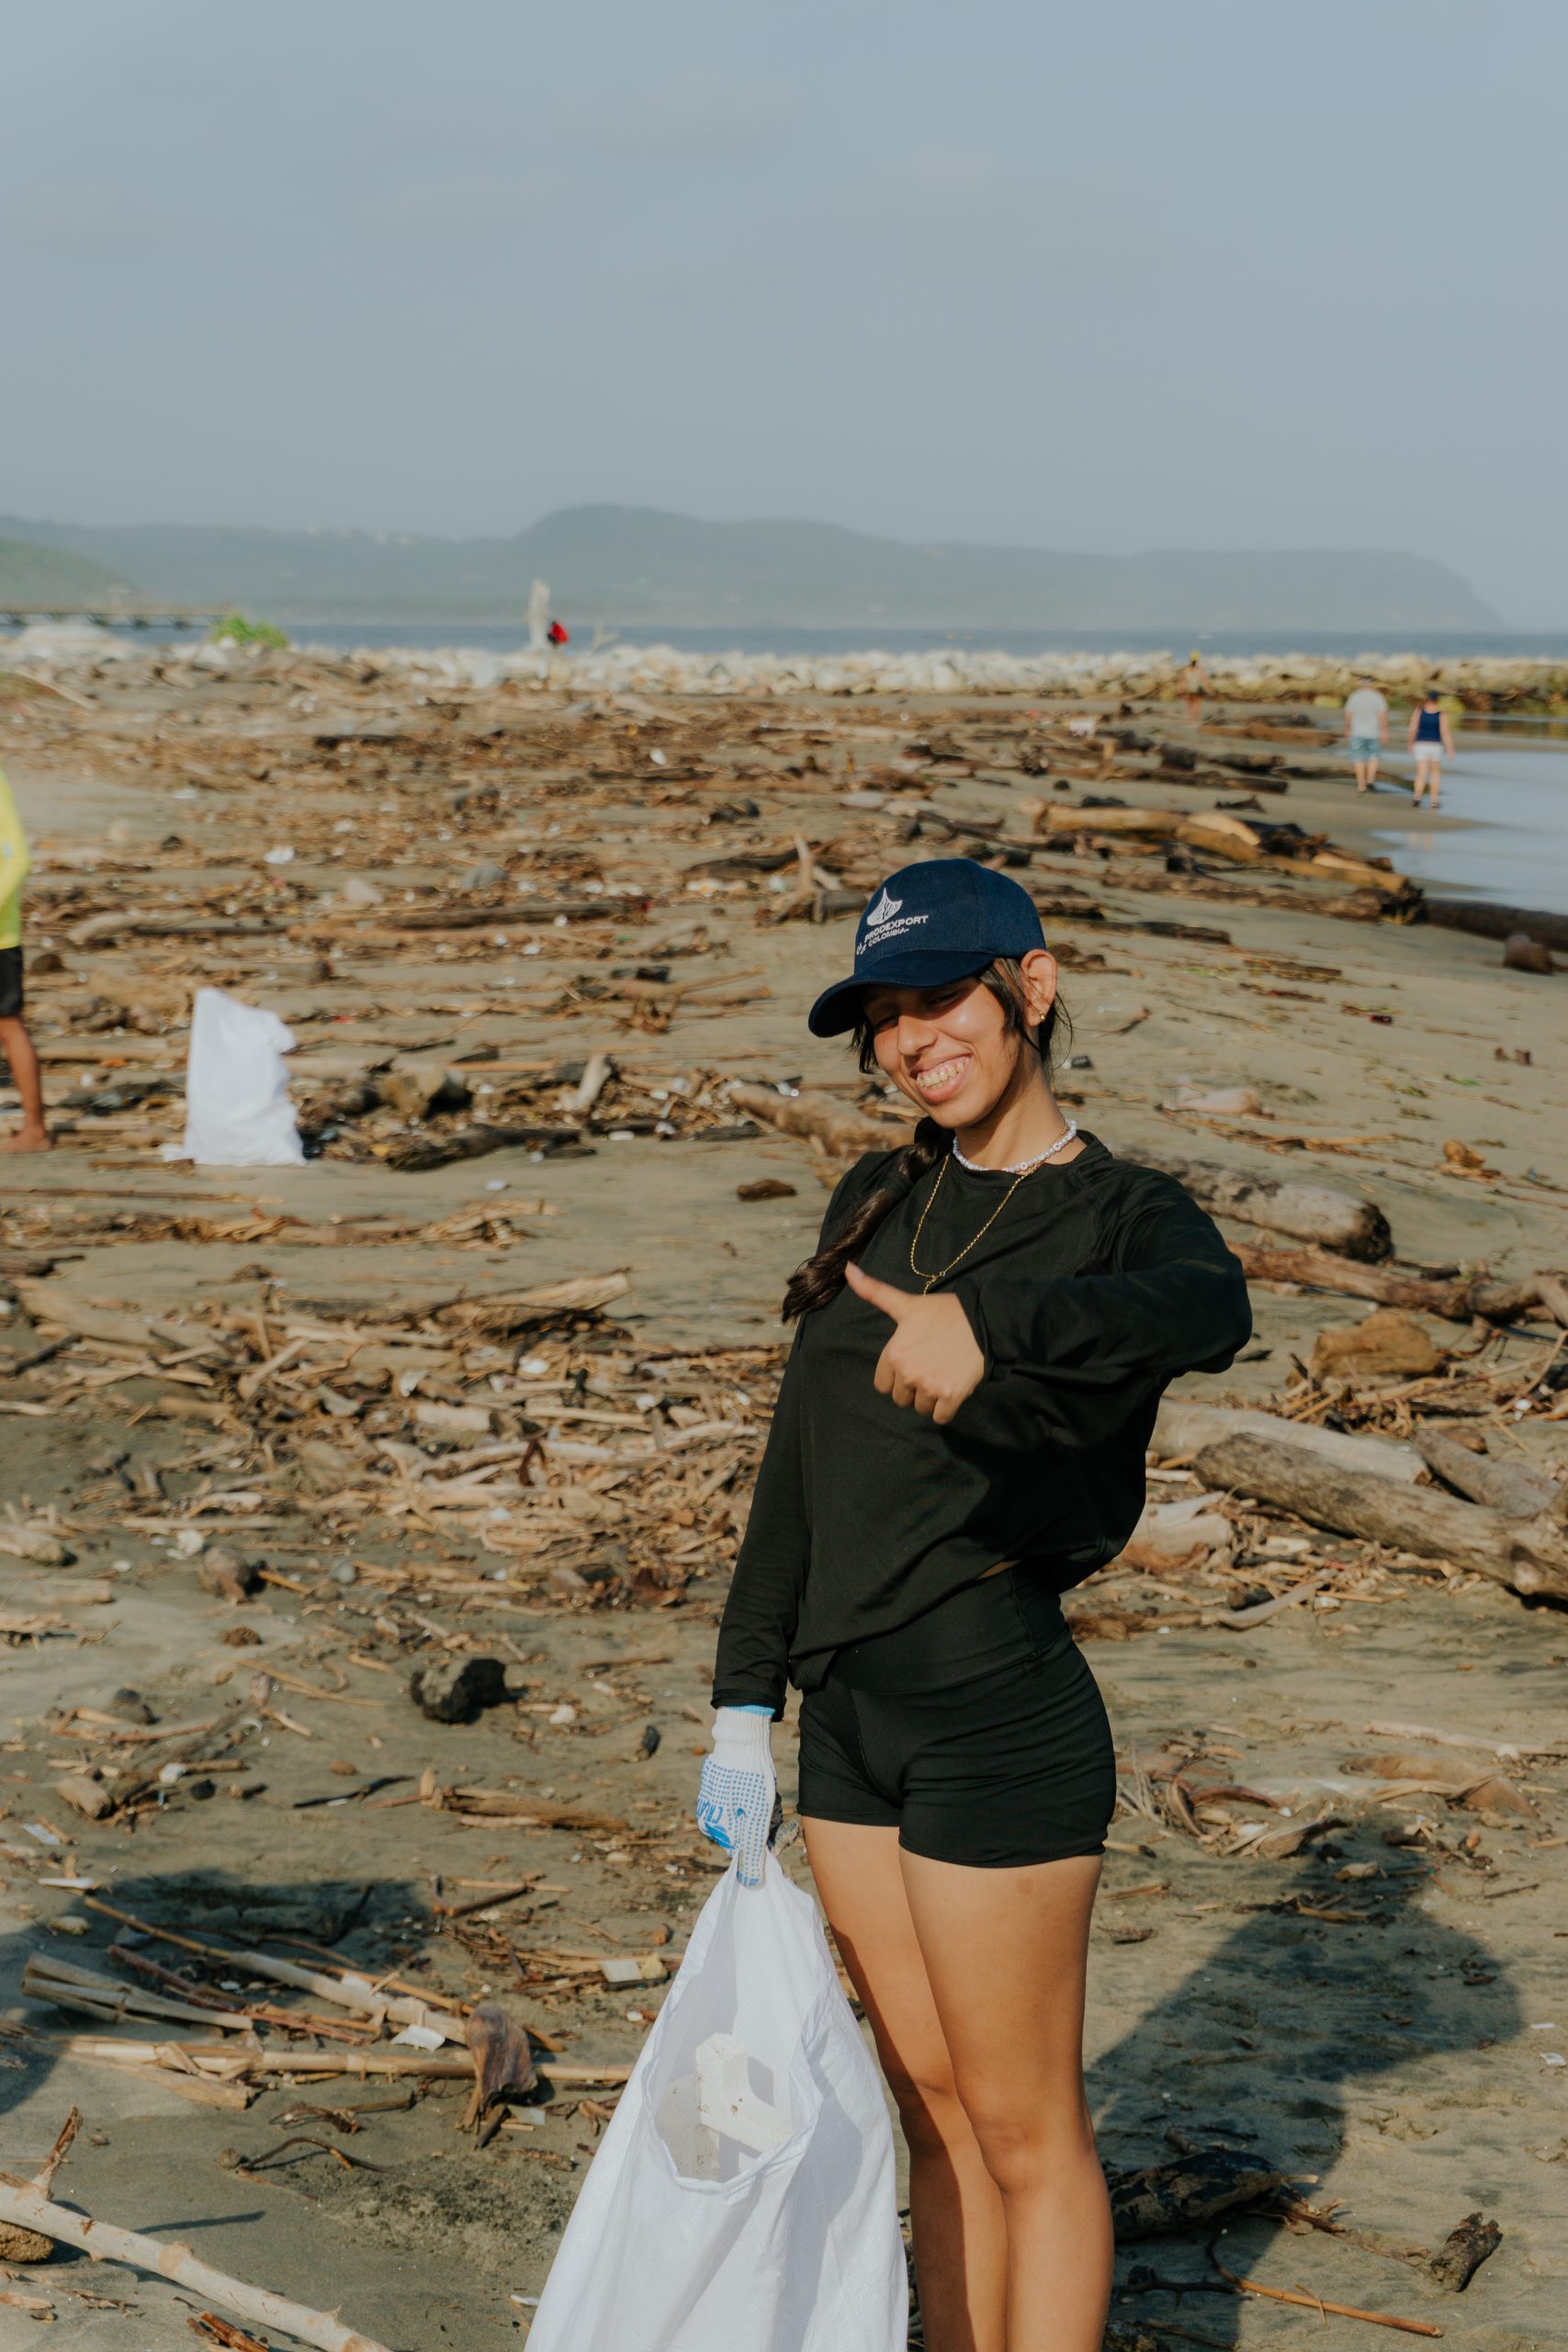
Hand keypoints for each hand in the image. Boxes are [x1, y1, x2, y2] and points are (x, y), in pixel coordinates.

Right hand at [696, 1708, 778, 1887]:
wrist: (744, 1737)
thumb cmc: (749, 1781)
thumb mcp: (755, 1822)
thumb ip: (751, 1855)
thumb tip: (751, 1886)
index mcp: (713, 1828)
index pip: (745, 1850)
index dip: (766, 1843)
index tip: (781, 1831)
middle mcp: (709, 1814)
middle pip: (746, 1832)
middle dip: (765, 1824)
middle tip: (776, 1809)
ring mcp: (714, 1796)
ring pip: (748, 1815)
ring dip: (764, 1810)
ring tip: (769, 1793)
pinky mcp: (722, 1781)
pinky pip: (743, 1799)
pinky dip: (757, 1795)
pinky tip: (763, 1785)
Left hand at [844, 1264, 985, 1424]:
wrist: (984, 1321)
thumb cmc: (944, 1312)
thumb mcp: (906, 1303)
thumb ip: (874, 1292)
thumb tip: (847, 1268)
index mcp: (894, 1353)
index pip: (882, 1384)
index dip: (896, 1375)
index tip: (912, 1362)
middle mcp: (908, 1372)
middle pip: (900, 1398)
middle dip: (912, 1388)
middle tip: (929, 1368)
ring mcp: (930, 1386)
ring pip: (920, 1408)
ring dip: (929, 1398)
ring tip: (942, 1375)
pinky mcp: (952, 1396)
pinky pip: (940, 1417)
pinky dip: (945, 1409)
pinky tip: (952, 1389)